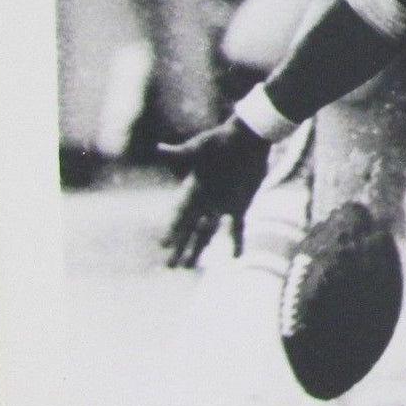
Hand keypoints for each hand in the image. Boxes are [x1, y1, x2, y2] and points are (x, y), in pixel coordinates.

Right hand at [157, 116, 269, 267]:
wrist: (248, 138)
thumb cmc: (222, 140)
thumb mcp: (200, 147)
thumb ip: (180, 153)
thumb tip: (157, 148)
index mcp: (192, 188)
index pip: (179, 213)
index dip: (172, 228)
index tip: (163, 245)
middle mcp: (203, 200)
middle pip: (188, 228)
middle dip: (179, 247)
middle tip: (169, 266)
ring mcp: (221, 205)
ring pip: (206, 233)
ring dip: (197, 249)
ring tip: (186, 267)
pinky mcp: (239, 205)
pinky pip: (236, 229)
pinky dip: (235, 243)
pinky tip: (234, 259)